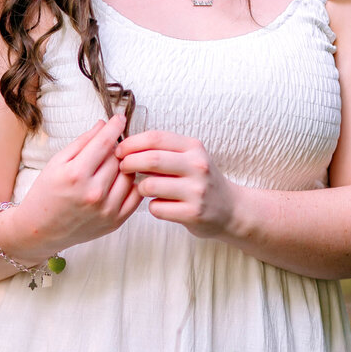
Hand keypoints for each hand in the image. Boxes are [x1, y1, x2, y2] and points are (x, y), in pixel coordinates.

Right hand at [2, 114, 142, 261]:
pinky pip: (135, 195)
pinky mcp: (115, 221)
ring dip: (124, 165)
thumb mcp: (57, 162)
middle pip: (118, 158)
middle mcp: (93, 193)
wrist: (40, 229)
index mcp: (76, 174)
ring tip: (111, 165)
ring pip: (129, 174)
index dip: (115, 126)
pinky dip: (132, 183)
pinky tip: (120, 179)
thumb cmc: (46, 193)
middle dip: (116, 147)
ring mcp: (106, 209)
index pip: (105, 142)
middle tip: (108, 147)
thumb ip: (82, 142)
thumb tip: (104, 125)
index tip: (120, 118)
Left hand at [116, 131, 238, 238]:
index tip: (119, 150)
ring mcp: (196, 191)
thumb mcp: (190, 157)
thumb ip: (164, 151)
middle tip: (121, 167)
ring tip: (144, 188)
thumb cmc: (201, 180)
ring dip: (139, 187)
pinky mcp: (192, 213)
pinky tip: (160, 204)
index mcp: (194, 147)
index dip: (132, 143)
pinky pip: (156, 208)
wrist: (231, 209)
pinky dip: (152, 206)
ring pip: (150, 186)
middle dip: (129, 162)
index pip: (156, 138)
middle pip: (151, 160)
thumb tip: (127, 147)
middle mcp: (197, 166)